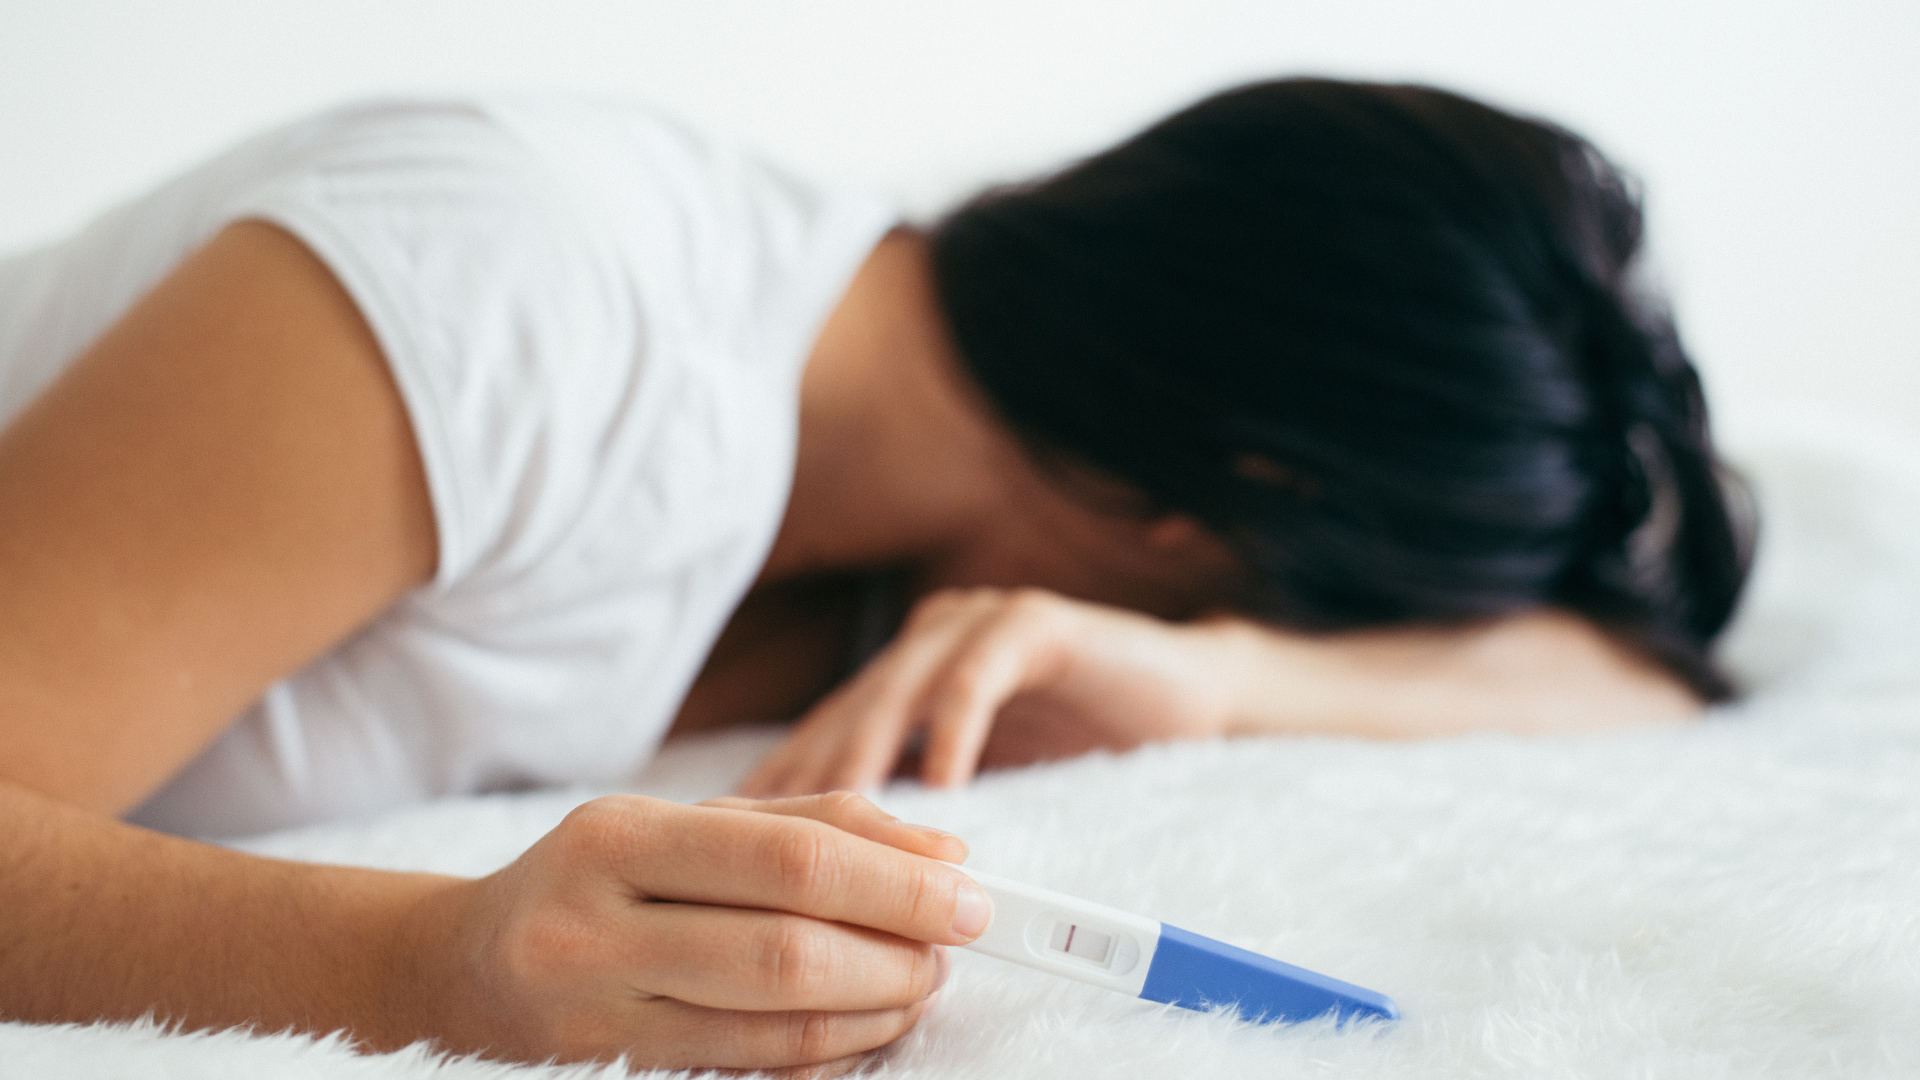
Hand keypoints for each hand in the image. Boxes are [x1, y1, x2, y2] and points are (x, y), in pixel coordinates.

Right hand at [410, 791, 984, 1074]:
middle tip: (950, 949)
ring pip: (770, 1024)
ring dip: (872, 1011)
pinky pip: (745, 1072)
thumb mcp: (685, 823)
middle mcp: (596, 922)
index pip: (788, 859)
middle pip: (785, 949)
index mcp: (620, 835)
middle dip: (895, 953)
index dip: (895, 883)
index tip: (968, 894)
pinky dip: (824, 1054)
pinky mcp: (606, 1075)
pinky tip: (861, 1031)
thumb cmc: (596, 880)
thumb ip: (813, 824)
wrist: (456, 967)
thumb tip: (940, 847)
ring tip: (916, 986)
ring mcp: (595, 1012)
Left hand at [738, 587, 1235, 796]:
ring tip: (836, 814)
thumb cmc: (1081, 738)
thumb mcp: (986, 773)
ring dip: (867, 752)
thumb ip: (921, 798)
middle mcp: (932, 638)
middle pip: (850, 707)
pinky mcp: (1034, 622)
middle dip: (806, 773)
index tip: (734, 837)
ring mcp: (979, 621)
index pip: (829, 727)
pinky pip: (980, 677)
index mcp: (909, 670)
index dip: (780, 779)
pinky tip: (940, 783)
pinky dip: (956, 729)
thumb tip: (840, 869)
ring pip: (902, 688)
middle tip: (763, 834)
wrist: (1190, 695)